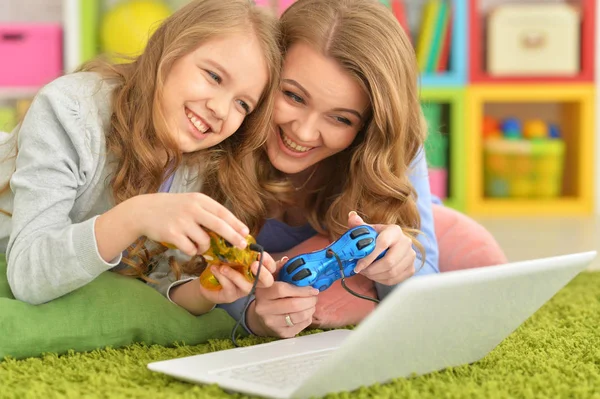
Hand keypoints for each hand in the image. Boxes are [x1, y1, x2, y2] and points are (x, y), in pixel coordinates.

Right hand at [134, 192, 249, 256]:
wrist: (143, 211)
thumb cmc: (172, 208)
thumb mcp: (190, 202)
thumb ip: (207, 212)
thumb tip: (230, 228)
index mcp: (199, 199)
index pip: (222, 212)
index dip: (236, 223)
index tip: (246, 232)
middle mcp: (192, 209)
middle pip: (219, 225)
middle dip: (233, 237)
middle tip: (242, 246)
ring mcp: (182, 221)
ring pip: (204, 241)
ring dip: (204, 247)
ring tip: (197, 244)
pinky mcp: (172, 234)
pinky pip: (191, 249)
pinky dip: (192, 251)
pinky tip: (186, 246)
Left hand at [170, 251, 277, 312]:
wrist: (206, 280)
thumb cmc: (223, 264)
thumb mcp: (231, 254)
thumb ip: (239, 248)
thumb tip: (240, 234)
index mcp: (256, 269)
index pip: (271, 268)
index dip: (270, 262)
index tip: (260, 254)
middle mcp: (253, 281)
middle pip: (267, 282)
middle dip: (263, 273)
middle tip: (254, 264)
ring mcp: (242, 290)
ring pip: (247, 286)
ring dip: (236, 275)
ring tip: (224, 267)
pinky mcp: (230, 296)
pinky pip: (230, 288)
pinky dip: (222, 278)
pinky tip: (214, 269)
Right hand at [248, 257, 319, 337]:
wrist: (261, 318)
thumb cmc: (270, 294)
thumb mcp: (271, 279)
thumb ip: (279, 268)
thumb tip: (288, 260)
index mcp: (262, 292)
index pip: (283, 290)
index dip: (301, 289)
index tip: (312, 288)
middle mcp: (264, 309)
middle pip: (294, 305)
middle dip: (310, 300)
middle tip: (314, 296)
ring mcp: (272, 323)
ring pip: (299, 316)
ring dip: (311, 309)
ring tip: (311, 303)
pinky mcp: (281, 334)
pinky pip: (301, 326)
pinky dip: (308, 318)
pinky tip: (306, 312)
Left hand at [348, 211, 415, 285]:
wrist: (392, 245)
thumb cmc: (377, 237)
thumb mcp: (368, 230)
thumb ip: (358, 225)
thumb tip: (352, 216)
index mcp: (394, 231)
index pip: (382, 244)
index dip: (369, 257)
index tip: (358, 266)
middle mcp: (406, 242)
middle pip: (389, 261)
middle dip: (371, 269)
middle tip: (361, 271)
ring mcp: (411, 256)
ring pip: (392, 272)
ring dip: (375, 276)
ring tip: (366, 273)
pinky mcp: (411, 268)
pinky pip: (395, 279)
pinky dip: (382, 280)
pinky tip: (375, 276)